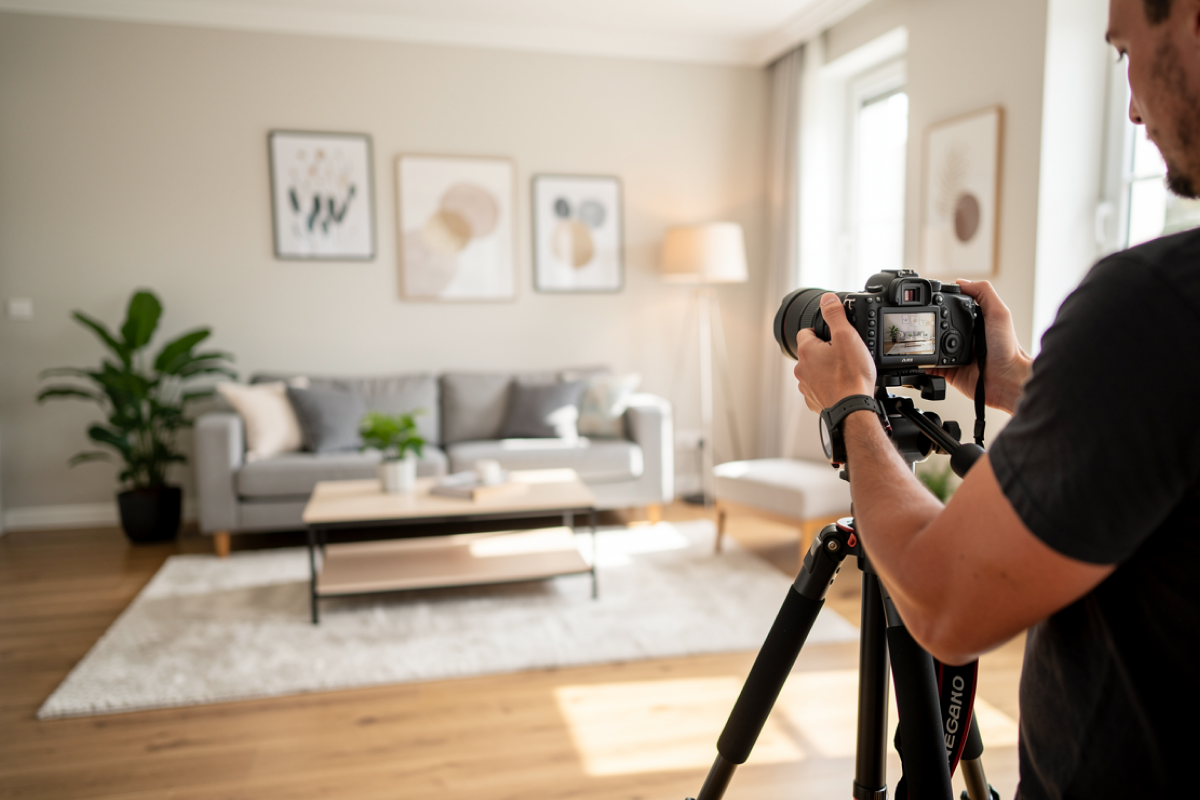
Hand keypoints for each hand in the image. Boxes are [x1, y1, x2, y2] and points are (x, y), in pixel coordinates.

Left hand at [793, 293, 876, 411]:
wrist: (853, 410)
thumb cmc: (851, 377)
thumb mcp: (847, 337)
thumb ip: (835, 315)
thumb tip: (827, 299)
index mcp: (807, 351)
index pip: (806, 332)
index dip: (820, 331)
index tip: (833, 335)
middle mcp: (802, 369)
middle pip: (810, 352)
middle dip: (824, 351)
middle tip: (844, 354)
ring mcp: (806, 386)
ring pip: (814, 370)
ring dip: (825, 369)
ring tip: (845, 371)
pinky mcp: (814, 400)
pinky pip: (819, 388)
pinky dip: (828, 386)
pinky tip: (842, 386)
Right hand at [925, 280, 1031, 414]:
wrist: (1006, 380)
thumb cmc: (1007, 349)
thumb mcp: (999, 313)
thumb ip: (984, 293)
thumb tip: (961, 282)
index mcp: (973, 322)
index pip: (950, 308)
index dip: (938, 303)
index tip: (926, 299)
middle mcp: (961, 337)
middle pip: (936, 326)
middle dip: (925, 324)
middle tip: (916, 321)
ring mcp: (952, 354)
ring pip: (928, 346)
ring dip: (921, 343)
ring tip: (915, 339)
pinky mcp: (946, 371)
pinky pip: (928, 367)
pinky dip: (920, 364)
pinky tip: (917, 359)